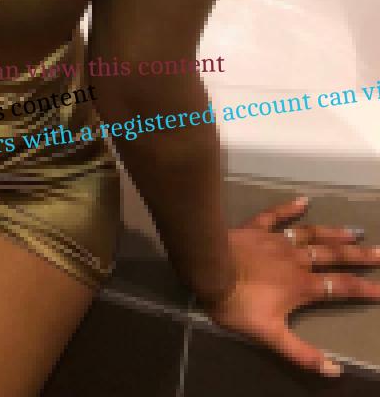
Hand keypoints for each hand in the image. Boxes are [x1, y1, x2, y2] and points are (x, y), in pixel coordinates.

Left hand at [206, 195, 379, 376]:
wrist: (207, 268)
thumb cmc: (237, 303)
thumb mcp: (270, 335)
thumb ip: (302, 353)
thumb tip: (334, 370)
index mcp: (302, 285)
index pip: (340, 287)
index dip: (364, 288)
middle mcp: (295, 259)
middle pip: (332, 256)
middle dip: (358, 255)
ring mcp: (276, 241)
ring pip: (311, 235)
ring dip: (333, 233)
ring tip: (354, 230)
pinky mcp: (256, 228)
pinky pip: (276, 216)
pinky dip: (290, 208)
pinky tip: (303, 200)